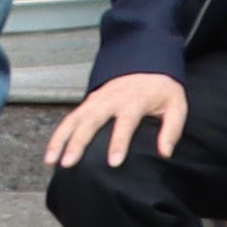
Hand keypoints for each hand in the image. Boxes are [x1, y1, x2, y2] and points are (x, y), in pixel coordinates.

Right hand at [47, 68, 187, 168]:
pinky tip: (50, 153)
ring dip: (61, 139)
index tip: (113, 163)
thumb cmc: (163, 90)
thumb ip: (172, 129)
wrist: (148, 64)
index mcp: (135, 100)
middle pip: (92, 121)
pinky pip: (69, 119)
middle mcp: (112, 99)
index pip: (126, 123)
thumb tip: (165, 153)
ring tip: (51, 161)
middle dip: (79, 143)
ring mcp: (97, 99)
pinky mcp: (88, 102)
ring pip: (75, 119)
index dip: (119, 143)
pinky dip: (58, 135)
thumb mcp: (176, 105)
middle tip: (69, 163)